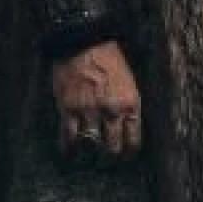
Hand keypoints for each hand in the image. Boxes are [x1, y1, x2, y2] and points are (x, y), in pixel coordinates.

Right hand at [52, 41, 141, 163]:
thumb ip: (127, 105)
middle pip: (113, 147)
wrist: (83, 41)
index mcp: (130, 103)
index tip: (124, 156)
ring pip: (91, 145)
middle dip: (109, 155)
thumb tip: (125, 126)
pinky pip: (69, 137)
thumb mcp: (129, 81)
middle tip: (105, 160)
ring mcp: (89, 111)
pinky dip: (68, 147)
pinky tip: (68, 151)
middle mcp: (112, 110)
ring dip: (89, 153)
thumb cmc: (108, 58)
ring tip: (87, 158)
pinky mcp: (69, 109)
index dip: (129, 152)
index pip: (133, 140)